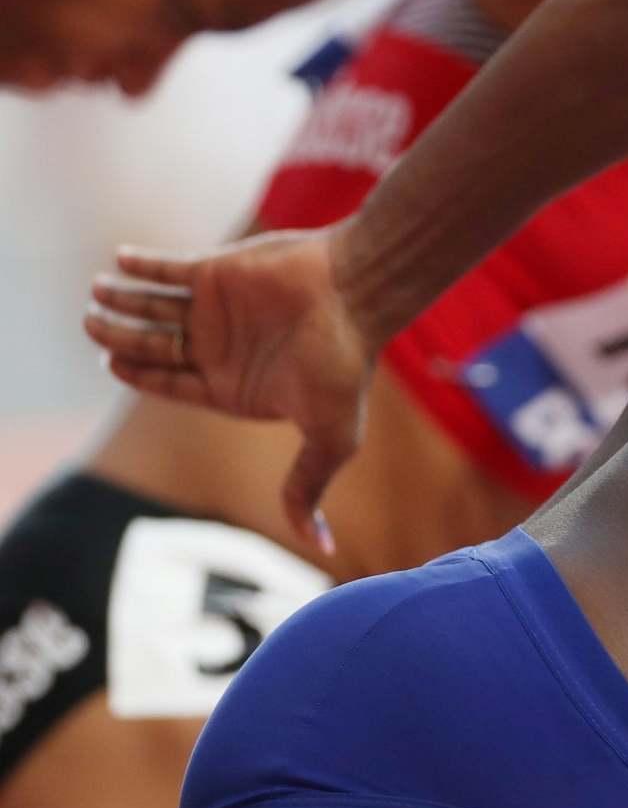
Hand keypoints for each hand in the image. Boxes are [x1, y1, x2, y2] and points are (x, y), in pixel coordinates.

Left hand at [83, 228, 372, 552]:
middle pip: (154, 344)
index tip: (111, 364)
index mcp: (236, 386)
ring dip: (122, 299)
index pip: (172, 384)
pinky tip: (120, 258)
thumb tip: (323, 549)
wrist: (356, 295)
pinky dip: (144, 262)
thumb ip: (309, 485)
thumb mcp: (330, 438)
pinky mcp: (221, 270)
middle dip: (119, 335)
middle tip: (90, 325)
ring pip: (156, 306)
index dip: (140, 375)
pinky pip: (172, 266)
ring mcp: (220, 307)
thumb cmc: (343, 363)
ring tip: (95, 295)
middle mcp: (223, 347)